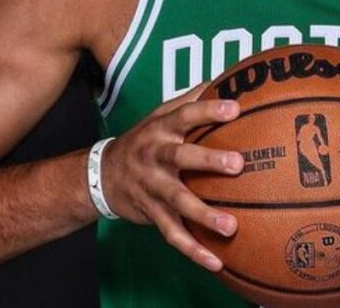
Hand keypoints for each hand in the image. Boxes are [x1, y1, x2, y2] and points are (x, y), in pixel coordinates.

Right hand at [101, 84, 243, 271]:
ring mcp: (152, 188)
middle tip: (237, 164)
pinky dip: (193, 250)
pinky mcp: (152, 214)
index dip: (208, 110)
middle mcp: (155, 157)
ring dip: (204, 215)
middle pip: (180, 157)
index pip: (185, 115)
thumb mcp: (159, 114)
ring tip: (231, 226)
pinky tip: (216, 261)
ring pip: (178, 202)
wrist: (101, 175)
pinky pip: (173, 235)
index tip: (234, 108)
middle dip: (208, 161)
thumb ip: (189, 99)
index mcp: (160, 130)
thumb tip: (221, 79)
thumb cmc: (144, 140)